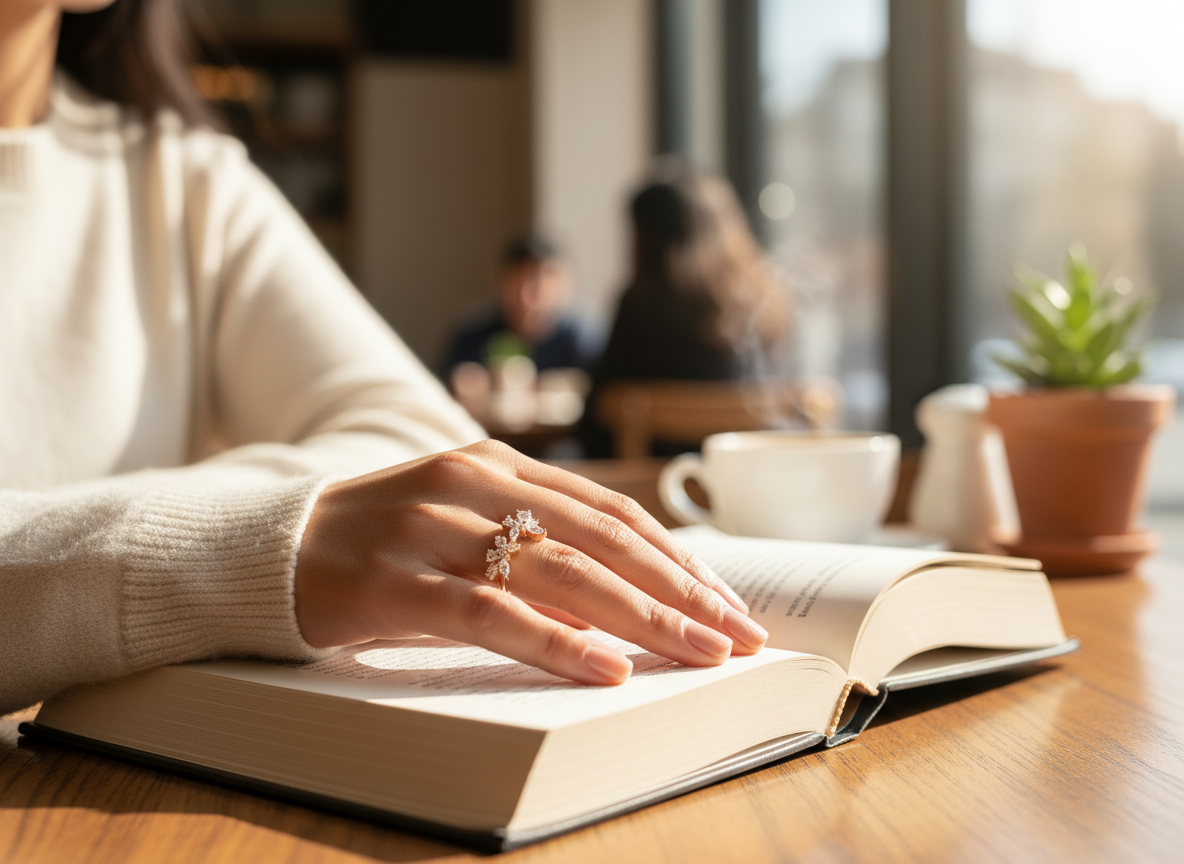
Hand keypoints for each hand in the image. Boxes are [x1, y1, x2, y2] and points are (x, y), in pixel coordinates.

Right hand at [294, 440, 766, 684]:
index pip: (613, 511)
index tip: (729, 600)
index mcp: (499, 465)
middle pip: (603, 539)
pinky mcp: (399, 582)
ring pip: (561, 572)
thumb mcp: (466, 521)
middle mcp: (476, 484)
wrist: (271, 547)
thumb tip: (629, 596)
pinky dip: (556, 643)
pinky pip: (491, 614)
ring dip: (642, 617)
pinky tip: (605, 669)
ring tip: (699, 653)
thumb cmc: (385, 543)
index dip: (679, 556)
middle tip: (739, 634)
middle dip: (681, 590)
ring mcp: (435, 529)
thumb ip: (535, 540)